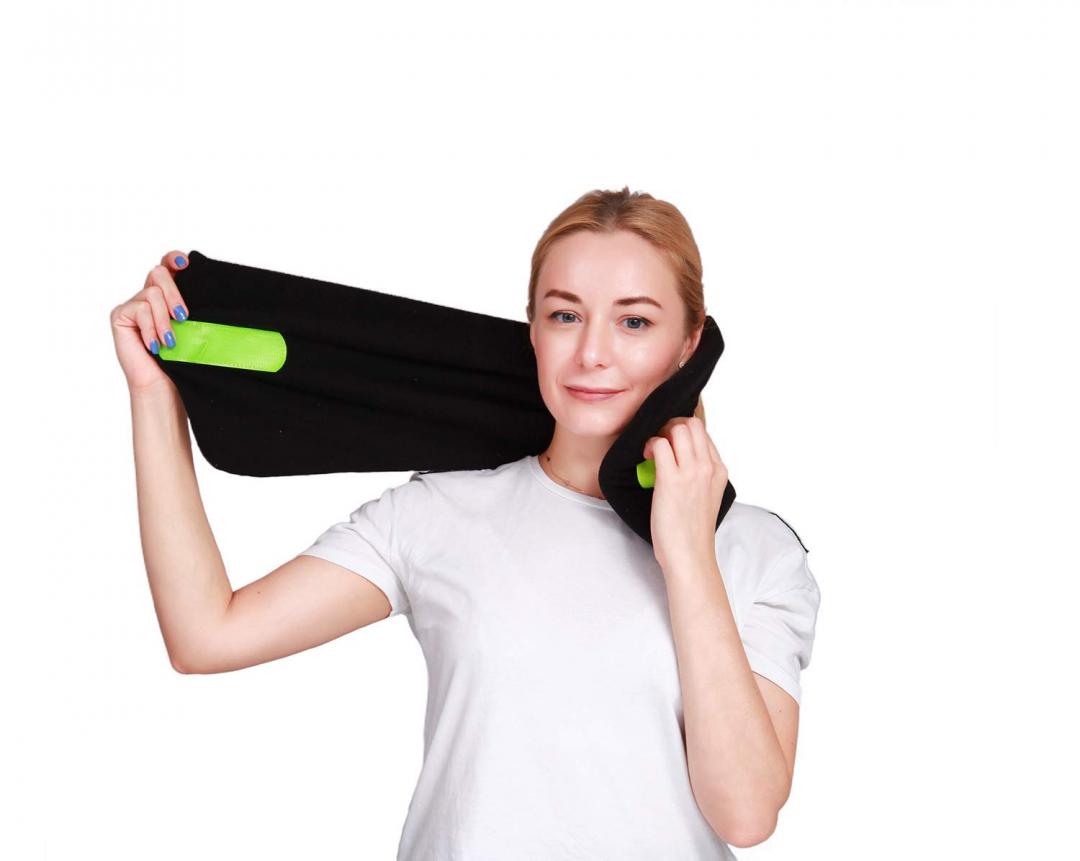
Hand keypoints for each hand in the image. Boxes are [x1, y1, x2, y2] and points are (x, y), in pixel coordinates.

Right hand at [109, 250, 190, 393]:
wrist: (164, 386)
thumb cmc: (181, 361)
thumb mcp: (193, 328)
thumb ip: (191, 306)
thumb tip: (208, 287)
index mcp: (168, 296)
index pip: (168, 265)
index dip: (174, 258)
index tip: (186, 264)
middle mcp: (148, 296)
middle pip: (159, 273)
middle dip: (175, 294)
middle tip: (184, 317)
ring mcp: (133, 305)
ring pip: (152, 293)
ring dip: (164, 319)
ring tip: (170, 341)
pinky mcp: (120, 315)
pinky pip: (139, 309)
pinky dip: (150, 328)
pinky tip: (155, 346)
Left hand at [642, 416, 728, 572]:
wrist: (690, 555)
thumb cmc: (692, 531)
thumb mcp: (707, 496)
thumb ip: (700, 475)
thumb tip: (680, 459)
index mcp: (719, 470)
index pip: (703, 433)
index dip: (683, 434)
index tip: (671, 446)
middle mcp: (708, 467)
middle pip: (692, 424)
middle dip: (671, 426)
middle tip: (660, 443)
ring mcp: (692, 472)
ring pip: (678, 428)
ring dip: (660, 433)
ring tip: (653, 452)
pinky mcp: (672, 480)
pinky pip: (660, 444)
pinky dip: (650, 445)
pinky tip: (646, 458)